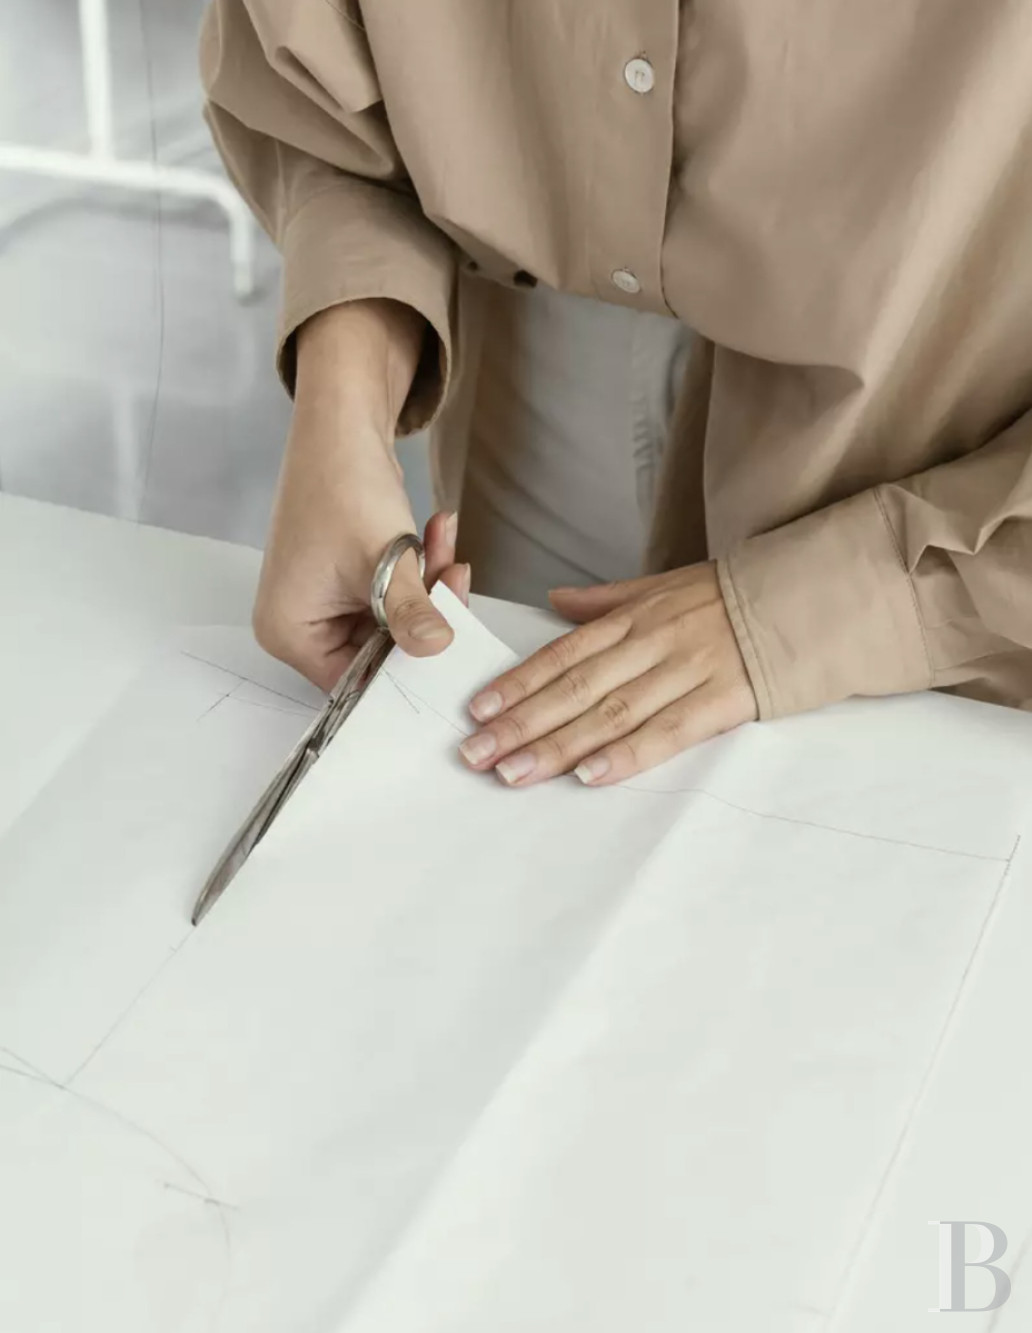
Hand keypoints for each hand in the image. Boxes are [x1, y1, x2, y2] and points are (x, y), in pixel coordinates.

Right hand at [253, 300, 469, 690]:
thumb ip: (411, 612)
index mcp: (290, 631)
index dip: (403, 672)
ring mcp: (326, 602)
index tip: (448, 655)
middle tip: (457, 583)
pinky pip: (395, 595)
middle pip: (379, 653)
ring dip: (428, 588)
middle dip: (424, 617)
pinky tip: (438, 536)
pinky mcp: (349, 581)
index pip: (353, 682)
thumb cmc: (341, 485)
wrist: (341, 424)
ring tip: (447, 548)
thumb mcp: (382, 560)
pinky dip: (420, 571)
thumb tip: (438, 650)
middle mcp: (302, 624)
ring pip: (396, 622)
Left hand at [457, 563, 756, 785]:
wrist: (810, 594)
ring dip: (558, 746)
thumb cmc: (731, 596)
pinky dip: (628, 753)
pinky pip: (669, 731)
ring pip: (611, 712)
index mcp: (635, 617)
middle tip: (476, 754)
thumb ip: (607, 600)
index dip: (519, 682)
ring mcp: (687, 670)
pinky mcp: (724, 699)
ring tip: (514, 773)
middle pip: (575, 687)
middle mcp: (652, 642)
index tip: (478, 710)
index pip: (564, 653)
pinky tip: (590, 775)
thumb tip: (554, 603)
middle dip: (521, 723)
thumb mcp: (665, 585)